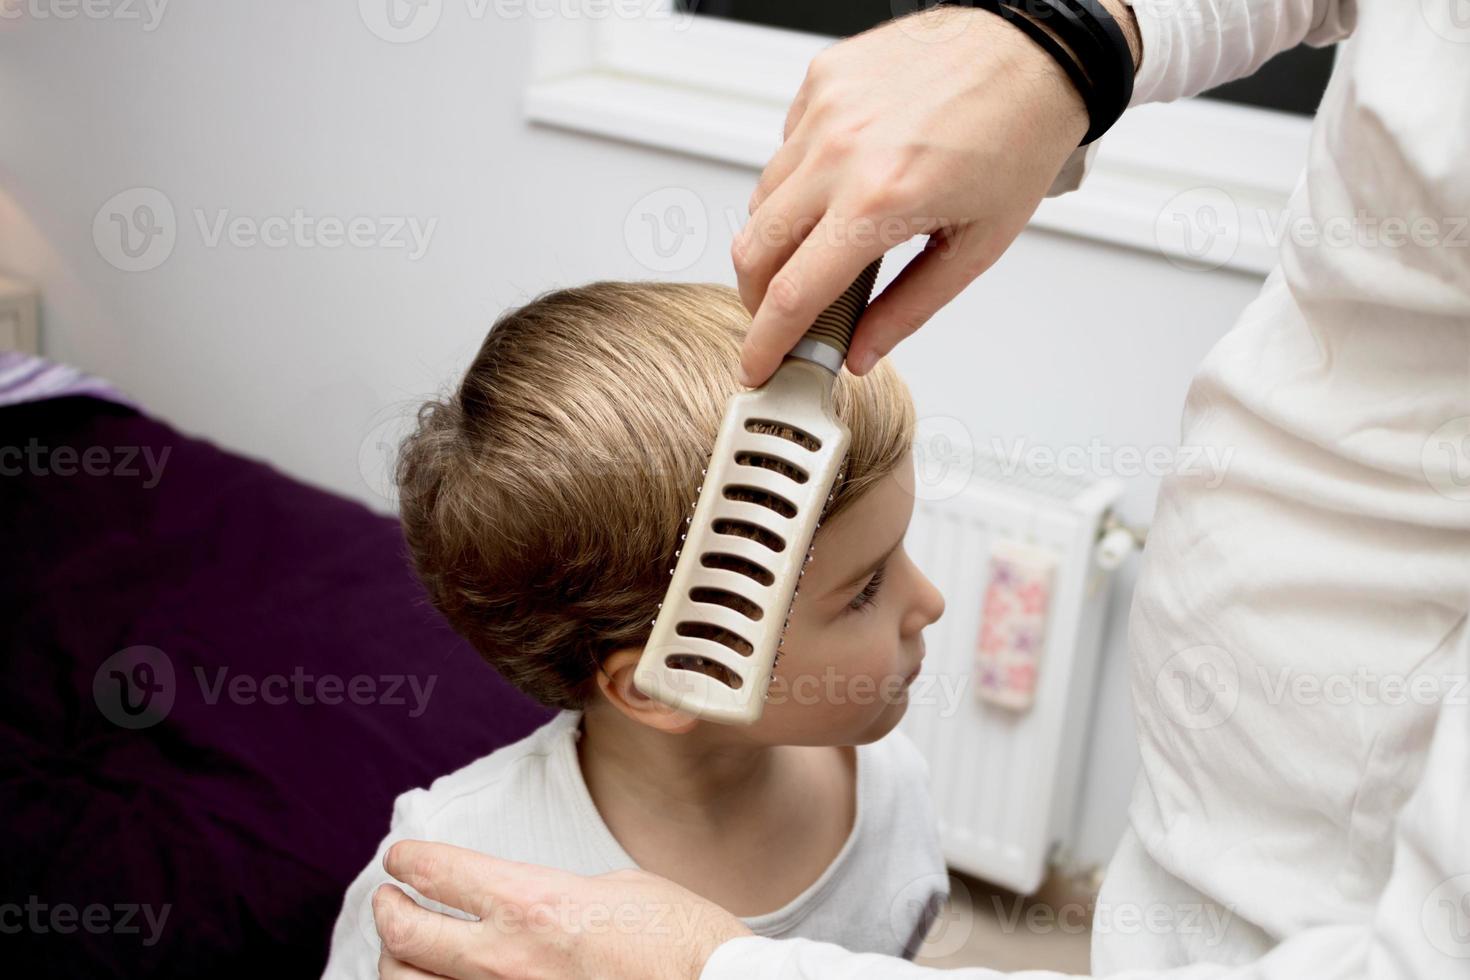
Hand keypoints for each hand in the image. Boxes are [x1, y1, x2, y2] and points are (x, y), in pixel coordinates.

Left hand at [372, 840, 752, 979]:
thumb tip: (536, 902)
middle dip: (388, 910)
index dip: (409, 860)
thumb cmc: (681, 941)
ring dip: (397, 963)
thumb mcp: (619, 887)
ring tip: (402, 949)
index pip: (440, 873)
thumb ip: (561, 892)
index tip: (402, 857)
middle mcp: (505, 958)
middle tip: (389, 900)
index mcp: (532, 902)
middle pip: (407, 934)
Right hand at [733, 3, 1138, 385]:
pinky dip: (800, 177)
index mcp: (881, 199)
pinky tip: (842, 180)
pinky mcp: (823, 79)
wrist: (1035, 52)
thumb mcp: (976, 246)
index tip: (757, 364)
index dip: (767, 341)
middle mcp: (841, 150)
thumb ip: (909, 308)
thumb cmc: (1018, 137)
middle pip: (755, 248)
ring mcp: (825, 108)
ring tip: (823, 246)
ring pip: (762, 196)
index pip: (793, 293)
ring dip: (778, 237)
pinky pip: (785, 145)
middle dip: (758, 297)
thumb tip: (861, 351)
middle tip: (782, 316)